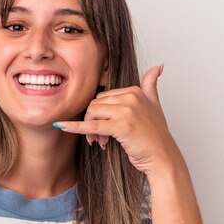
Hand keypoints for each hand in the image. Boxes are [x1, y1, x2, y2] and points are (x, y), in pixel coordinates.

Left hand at [53, 63, 179, 174]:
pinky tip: (61, 126)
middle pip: (95, 104)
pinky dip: (75, 127)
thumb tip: (158, 65)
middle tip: (98, 138)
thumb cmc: (155, 135)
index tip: (103, 128)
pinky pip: (92, 126)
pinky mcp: (121, 127)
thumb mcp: (155, 105)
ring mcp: (126, 112)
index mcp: (135, 91)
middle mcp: (131, 98)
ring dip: (90, 130)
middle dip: (92, 121)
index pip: (103, 97)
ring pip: (92, 113)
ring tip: (99, 142)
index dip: (99, 114)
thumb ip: (151, 85)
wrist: (162, 157)